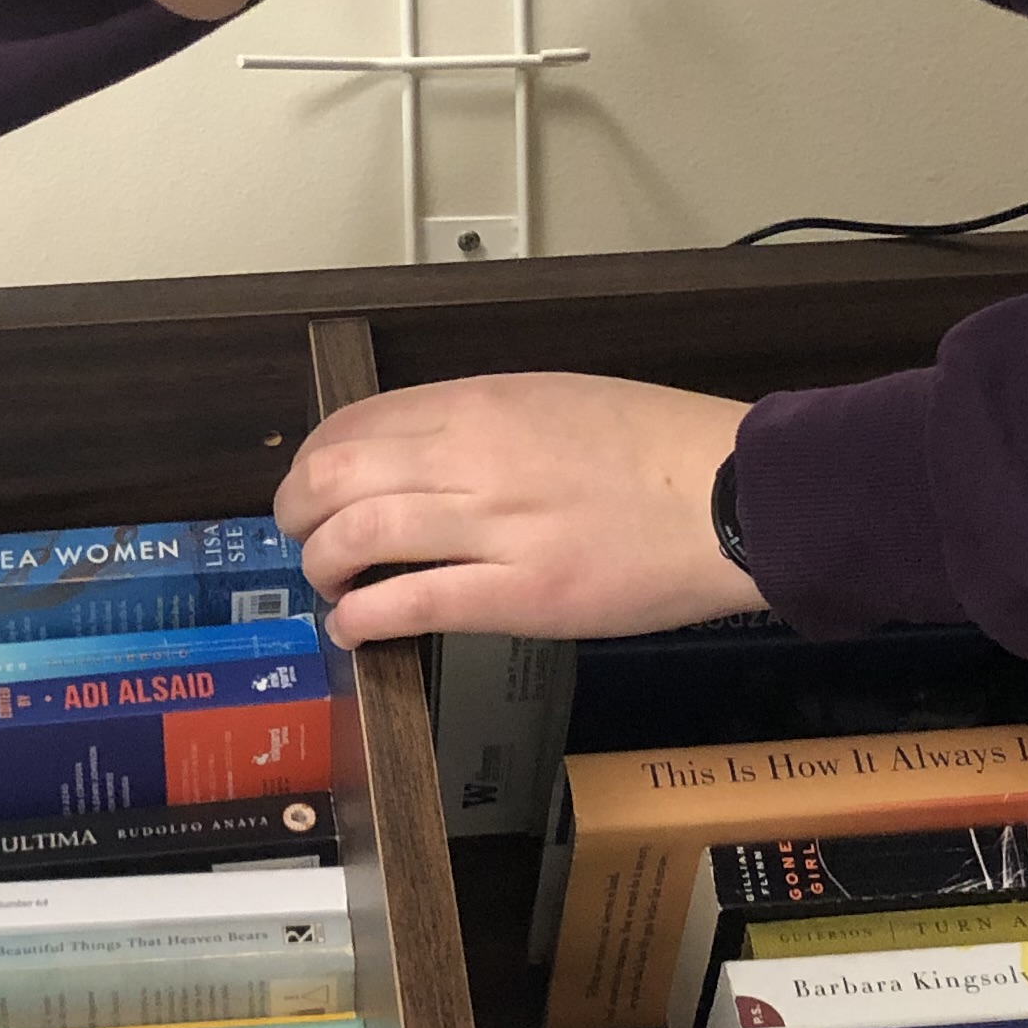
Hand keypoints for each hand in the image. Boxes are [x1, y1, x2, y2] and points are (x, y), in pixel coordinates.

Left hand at [274, 372, 767, 646]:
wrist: (730, 495)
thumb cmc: (657, 447)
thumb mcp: (555, 398)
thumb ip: (481, 421)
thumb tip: (417, 453)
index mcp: (480, 403)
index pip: (354, 423)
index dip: (312, 461)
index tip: (311, 487)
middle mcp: (471, 457)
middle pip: (334, 478)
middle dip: (296, 514)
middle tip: (300, 538)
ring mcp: (493, 528)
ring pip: (356, 539)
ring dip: (321, 568)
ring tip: (329, 587)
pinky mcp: (518, 596)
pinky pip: (408, 605)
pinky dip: (361, 620)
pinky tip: (355, 629)